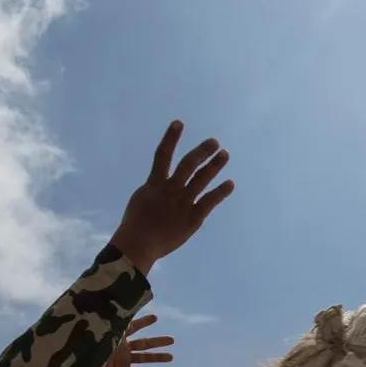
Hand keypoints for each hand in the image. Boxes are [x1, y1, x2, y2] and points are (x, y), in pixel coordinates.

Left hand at [97, 313, 175, 366]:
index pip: (132, 326)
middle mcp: (122, 346)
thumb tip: (112, 308)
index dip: (144, 322)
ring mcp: (123, 360)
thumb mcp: (96, 333)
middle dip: (158, 341)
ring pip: (144, 358)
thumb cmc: (83, 347)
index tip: (156, 318)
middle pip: (144, 343)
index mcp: (116, 335)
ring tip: (171, 357)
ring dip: (157, 357)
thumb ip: (106, 325)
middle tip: (172, 340)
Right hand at [107, 121, 233, 273]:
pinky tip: (230, 183)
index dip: (170, 137)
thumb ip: (153, 191)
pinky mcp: (193, 217)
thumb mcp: (140, 202)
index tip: (178, 123)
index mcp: (154, 184)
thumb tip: (159, 185)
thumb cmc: (135, 227)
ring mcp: (183, 202)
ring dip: (214, 165)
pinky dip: (221, 191)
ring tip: (224, 154)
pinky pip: (210, 201)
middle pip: (189, 164)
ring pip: (202, 179)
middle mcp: (171, 189)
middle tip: (214, 142)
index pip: (162, 155)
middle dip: (202, 151)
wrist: (138, 243)